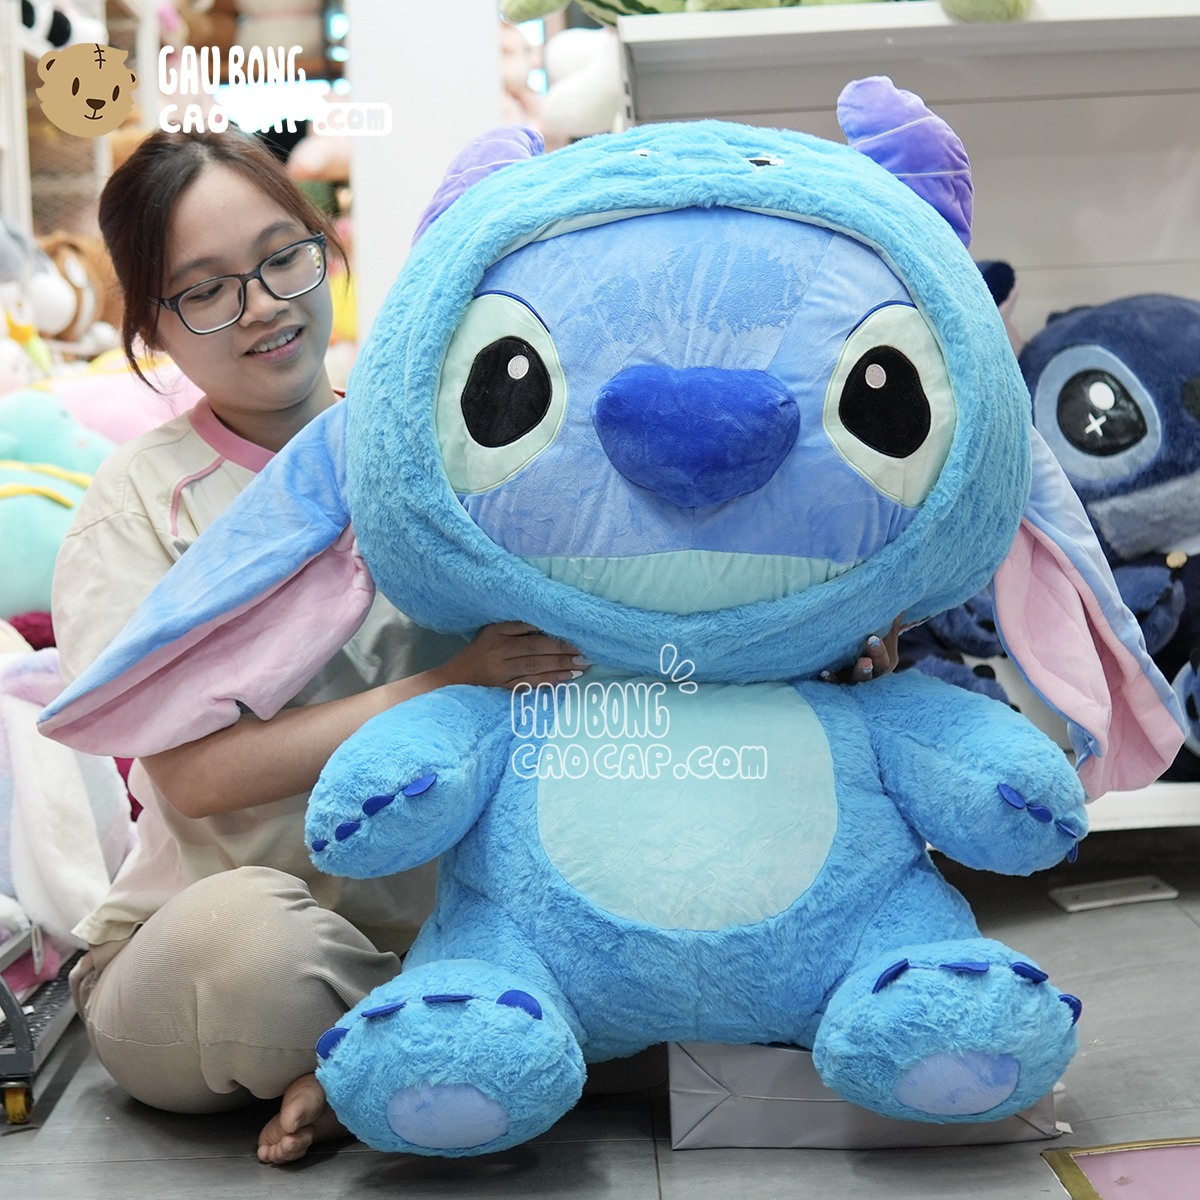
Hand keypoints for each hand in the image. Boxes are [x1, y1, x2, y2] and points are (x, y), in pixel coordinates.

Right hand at [435, 622, 587, 690]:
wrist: (452, 680)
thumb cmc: (477, 654)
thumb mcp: (491, 633)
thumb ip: (516, 629)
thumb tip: (552, 628)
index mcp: (496, 632)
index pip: (530, 627)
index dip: (554, 631)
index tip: (575, 632)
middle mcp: (498, 650)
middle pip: (537, 647)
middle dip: (564, 649)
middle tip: (587, 651)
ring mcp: (500, 671)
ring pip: (536, 666)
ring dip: (562, 665)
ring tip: (582, 664)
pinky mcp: (502, 688)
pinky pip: (531, 683)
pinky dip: (550, 680)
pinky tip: (567, 678)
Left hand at [821, 616, 901, 683]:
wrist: (854, 661)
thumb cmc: (871, 642)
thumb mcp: (883, 633)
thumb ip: (890, 618)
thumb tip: (898, 591)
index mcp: (886, 661)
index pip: (885, 656)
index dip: (879, 649)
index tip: (872, 637)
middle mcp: (874, 673)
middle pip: (876, 669)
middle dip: (871, 661)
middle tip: (866, 655)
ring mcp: (857, 680)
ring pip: (858, 679)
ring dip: (857, 672)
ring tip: (855, 665)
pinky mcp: (841, 683)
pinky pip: (836, 684)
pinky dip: (831, 679)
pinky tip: (824, 673)